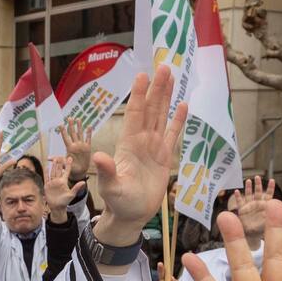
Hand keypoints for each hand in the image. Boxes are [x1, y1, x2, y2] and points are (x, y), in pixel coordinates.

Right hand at [44, 155, 82, 221]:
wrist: (57, 207)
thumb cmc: (65, 201)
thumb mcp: (71, 194)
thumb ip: (76, 188)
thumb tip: (83, 182)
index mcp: (64, 181)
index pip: (66, 171)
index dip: (68, 165)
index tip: (70, 158)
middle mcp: (58, 181)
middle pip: (58, 170)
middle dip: (59, 164)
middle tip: (60, 156)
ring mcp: (52, 183)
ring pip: (52, 172)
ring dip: (53, 166)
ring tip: (54, 159)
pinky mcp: (47, 186)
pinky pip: (46, 178)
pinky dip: (46, 173)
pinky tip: (46, 167)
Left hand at [61, 118, 93, 179]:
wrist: (79, 172)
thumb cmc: (71, 168)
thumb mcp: (65, 164)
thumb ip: (59, 160)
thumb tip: (48, 158)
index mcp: (69, 148)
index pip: (66, 138)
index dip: (63, 132)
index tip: (60, 124)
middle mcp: (75, 145)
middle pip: (73, 133)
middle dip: (71, 125)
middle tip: (69, 118)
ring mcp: (81, 146)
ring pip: (80, 134)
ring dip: (79, 126)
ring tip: (78, 119)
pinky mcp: (87, 148)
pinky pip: (88, 139)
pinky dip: (89, 133)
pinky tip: (89, 126)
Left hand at [91, 67, 185, 244]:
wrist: (131, 214)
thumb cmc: (118, 202)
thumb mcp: (111, 187)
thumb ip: (106, 172)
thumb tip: (98, 157)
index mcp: (128, 144)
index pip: (135, 114)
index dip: (139, 94)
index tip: (142, 75)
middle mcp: (141, 141)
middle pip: (150, 109)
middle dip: (156, 88)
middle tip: (164, 66)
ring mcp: (153, 147)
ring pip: (161, 116)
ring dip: (166, 97)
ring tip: (171, 76)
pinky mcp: (164, 157)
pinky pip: (172, 134)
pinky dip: (178, 120)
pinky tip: (183, 104)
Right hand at [228, 176, 274, 247]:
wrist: (252, 236)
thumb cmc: (262, 229)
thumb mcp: (271, 220)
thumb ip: (277, 211)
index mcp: (265, 206)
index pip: (268, 195)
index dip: (270, 188)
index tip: (272, 180)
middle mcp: (257, 204)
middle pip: (258, 192)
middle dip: (258, 185)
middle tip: (258, 177)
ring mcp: (249, 206)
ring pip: (248, 195)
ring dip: (248, 188)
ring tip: (248, 181)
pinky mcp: (242, 210)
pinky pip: (239, 202)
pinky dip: (238, 197)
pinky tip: (237, 191)